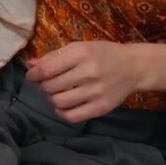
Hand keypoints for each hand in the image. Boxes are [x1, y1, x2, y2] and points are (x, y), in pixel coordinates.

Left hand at [25, 41, 141, 121]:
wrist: (134, 67)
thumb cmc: (103, 54)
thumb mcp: (79, 47)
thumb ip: (54, 56)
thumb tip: (31, 65)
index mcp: (81, 54)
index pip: (46, 69)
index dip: (33, 74)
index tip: (32, 76)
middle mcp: (89, 73)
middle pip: (50, 86)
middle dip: (43, 86)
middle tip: (47, 83)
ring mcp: (96, 92)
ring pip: (59, 102)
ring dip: (52, 98)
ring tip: (56, 93)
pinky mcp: (102, 107)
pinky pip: (72, 116)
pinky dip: (62, 112)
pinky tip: (63, 106)